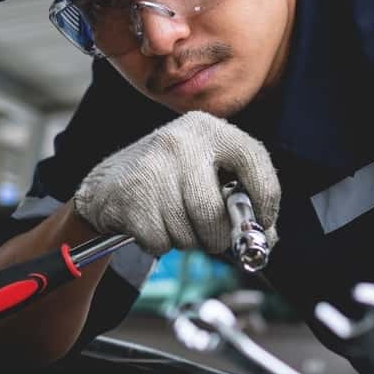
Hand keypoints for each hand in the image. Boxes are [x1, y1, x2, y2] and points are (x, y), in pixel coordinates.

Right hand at [72, 111, 279, 255]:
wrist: (107, 184)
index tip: (263, 221)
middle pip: (213, 211)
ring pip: (187, 232)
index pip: (253, 159)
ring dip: (186, 241)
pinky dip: (161, 244)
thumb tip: (266, 240)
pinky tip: (152, 224)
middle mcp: (179, 142)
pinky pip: (160, 241)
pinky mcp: (130, 196)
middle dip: (216, 236)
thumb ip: (240, 202)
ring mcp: (151, 168)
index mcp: (207, 129)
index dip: (266, 197)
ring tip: (174, 222)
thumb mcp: (206, 173)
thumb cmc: (169, 182)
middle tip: (212, 238)